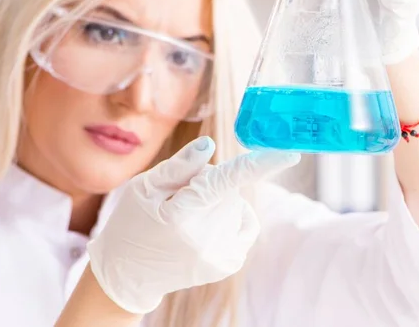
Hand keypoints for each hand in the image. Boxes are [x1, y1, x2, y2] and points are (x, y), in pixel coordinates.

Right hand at [87, 136, 299, 314]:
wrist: (128, 273)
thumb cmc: (132, 222)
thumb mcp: (143, 187)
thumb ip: (178, 166)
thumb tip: (209, 144)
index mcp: (179, 216)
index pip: (224, 182)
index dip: (259, 165)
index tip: (290, 153)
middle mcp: (203, 240)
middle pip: (228, 189)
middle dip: (209, 182)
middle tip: (180, 196)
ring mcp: (218, 256)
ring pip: (237, 205)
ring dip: (219, 200)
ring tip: (187, 215)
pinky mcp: (228, 264)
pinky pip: (244, 224)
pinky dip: (231, 217)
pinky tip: (206, 224)